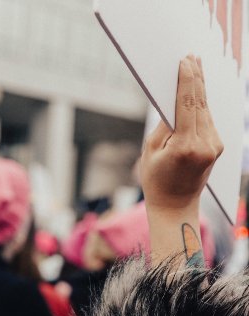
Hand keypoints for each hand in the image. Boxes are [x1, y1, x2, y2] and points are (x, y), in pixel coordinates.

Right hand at [140, 55, 222, 213]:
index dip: (187, 81)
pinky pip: (207, 120)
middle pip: (201, 103)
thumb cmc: (155, 179)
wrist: (175, 206)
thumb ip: (164, 125)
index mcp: (186, 145)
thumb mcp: (151, 150)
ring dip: (200, 89)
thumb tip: (173, 101)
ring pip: (206, 110)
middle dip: (197, 79)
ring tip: (195, 68)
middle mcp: (206, 143)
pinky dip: (201, 105)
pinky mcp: (217, 146)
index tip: (185, 62)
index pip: (189, 104)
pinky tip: (197, 93)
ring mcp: (214, 145)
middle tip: (192, 57)